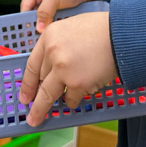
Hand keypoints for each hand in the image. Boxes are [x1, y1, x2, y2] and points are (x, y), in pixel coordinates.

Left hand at [17, 12, 117, 126]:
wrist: (121, 35)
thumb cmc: (101, 29)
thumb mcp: (71, 28)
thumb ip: (58, 44)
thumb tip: (51, 65)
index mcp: (49, 36)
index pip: (32, 64)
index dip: (27, 83)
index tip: (24, 96)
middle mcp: (52, 53)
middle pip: (40, 82)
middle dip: (35, 99)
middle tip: (30, 112)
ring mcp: (63, 69)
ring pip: (48, 95)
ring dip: (43, 109)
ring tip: (38, 119)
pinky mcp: (77, 83)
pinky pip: (71, 98)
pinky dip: (74, 99)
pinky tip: (79, 95)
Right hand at [20, 0, 98, 32]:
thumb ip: (44, 11)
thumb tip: (38, 28)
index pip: (25, 7)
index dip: (25, 20)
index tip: (28, 32)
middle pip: (32, 14)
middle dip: (34, 25)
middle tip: (34, 38)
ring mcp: (47, 4)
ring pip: (41, 19)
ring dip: (43, 27)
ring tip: (42, 39)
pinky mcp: (55, 11)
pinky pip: (49, 21)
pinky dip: (50, 27)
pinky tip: (51, 34)